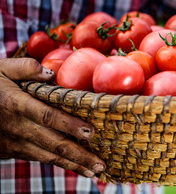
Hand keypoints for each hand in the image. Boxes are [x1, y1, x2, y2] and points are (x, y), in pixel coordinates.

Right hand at [0, 58, 104, 176]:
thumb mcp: (1, 69)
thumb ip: (26, 68)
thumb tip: (52, 73)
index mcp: (16, 104)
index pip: (47, 116)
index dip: (69, 125)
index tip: (91, 132)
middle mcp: (17, 127)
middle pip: (53, 144)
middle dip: (79, 156)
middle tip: (101, 164)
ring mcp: (13, 142)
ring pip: (47, 157)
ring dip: (72, 165)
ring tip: (94, 171)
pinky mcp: (10, 151)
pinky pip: (38, 158)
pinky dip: (57, 163)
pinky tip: (74, 166)